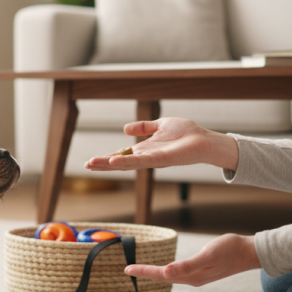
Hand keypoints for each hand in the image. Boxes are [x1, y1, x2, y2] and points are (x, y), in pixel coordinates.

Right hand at [83, 117, 238, 171]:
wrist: (204, 140)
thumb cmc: (187, 133)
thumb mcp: (161, 125)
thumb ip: (144, 127)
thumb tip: (125, 129)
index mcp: (145, 149)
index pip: (122, 155)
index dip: (107, 158)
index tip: (91, 161)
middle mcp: (147, 157)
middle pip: (121, 163)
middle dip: (104, 165)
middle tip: (87, 166)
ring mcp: (153, 160)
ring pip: (127, 164)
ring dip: (109, 165)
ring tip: (93, 165)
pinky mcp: (161, 159)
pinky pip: (141, 161)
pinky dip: (127, 162)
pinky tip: (114, 163)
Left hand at [124, 233, 260, 286]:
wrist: (249, 252)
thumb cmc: (230, 250)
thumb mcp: (208, 255)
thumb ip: (188, 265)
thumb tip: (167, 272)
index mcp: (191, 276)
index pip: (162, 275)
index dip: (144, 272)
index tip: (127, 268)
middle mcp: (192, 279)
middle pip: (163, 277)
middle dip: (146, 273)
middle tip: (128, 269)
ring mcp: (198, 276)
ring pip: (170, 276)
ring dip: (155, 273)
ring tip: (141, 270)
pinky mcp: (202, 270)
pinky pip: (178, 272)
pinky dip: (167, 270)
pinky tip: (166, 269)